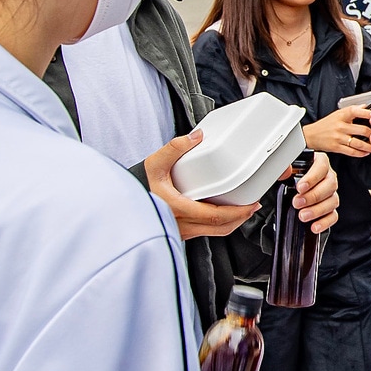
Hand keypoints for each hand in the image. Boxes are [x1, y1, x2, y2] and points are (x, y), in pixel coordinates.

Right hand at [144, 130, 259, 240]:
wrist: (119, 204)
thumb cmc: (135, 186)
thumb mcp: (154, 163)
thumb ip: (175, 148)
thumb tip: (196, 137)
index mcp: (177, 210)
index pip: (216, 217)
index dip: (238, 213)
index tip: (251, 204)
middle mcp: (180, 225)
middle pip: (219, 229)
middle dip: (240, 219)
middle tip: (252, 207)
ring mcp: (179, 231)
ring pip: (212, 233)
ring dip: (229, 222)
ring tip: (240, 209)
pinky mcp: (177, 231)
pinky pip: (202, 232)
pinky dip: (216, 224)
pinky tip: (219, 212)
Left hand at [286, 151, 338, 232]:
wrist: (288, 191)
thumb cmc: (288, 177)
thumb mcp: (285, 170)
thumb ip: (283, 168)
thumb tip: (285, 171)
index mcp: (318, 163)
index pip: (322, 165)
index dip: (312, 177)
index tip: (300, 187)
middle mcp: (327, 177)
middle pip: (330, 184)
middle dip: (313, 196)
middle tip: (297, 202)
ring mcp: (330, 193)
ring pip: (333, 201)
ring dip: (317, 210)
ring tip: (302, 216)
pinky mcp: (330, 209)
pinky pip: (333, 216)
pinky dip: (324, 222)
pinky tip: (314, 226)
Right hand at [303, 106, 370, 156]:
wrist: (311, 135)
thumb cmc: (326, 124)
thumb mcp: (338, 113)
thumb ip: (352, 111)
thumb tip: (367, 106)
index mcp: (342, 115)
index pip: (356, 111)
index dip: (367, 113)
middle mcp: (341, 126)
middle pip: (362, 130)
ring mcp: (339, 137)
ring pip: (359, 143)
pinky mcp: (336, 147)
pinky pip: (352, 152)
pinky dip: (361, 154)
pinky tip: (367, 153)